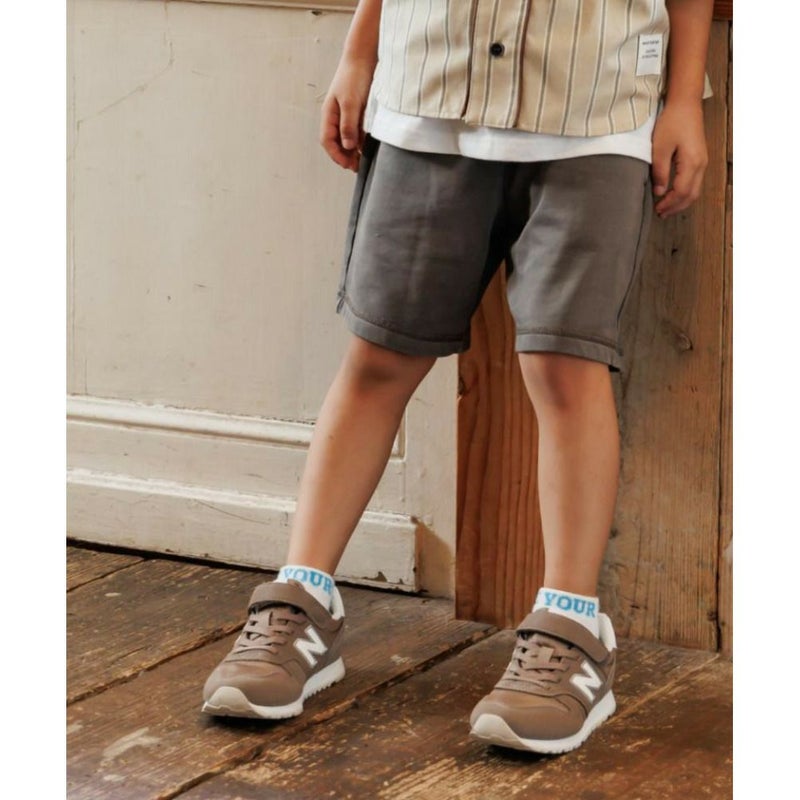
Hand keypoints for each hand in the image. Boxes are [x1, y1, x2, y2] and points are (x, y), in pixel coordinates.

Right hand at [319, 56, 375, 172]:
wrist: (364, 57)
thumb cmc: (354, 77)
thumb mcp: (351, 102)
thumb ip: (348, 125)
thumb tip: (348, 146)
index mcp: (329, 114)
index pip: (327, 141)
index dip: (336, 155)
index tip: (348, 165)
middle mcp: (335, 117)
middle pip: (336, 143)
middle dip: (345, 157)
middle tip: (357, 168)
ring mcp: (346, 115)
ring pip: (347, 139)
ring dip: (353, 151)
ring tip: (363, 162)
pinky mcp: (357, 113)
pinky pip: (356, 132)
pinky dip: (361, 142)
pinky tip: (368, 148)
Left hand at [650, 100, 708, 217]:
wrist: (685, 104)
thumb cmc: (672, 122)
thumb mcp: (659, 148)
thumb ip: (660, 171)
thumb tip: (660, 191)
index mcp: (692, 162)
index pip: (682, 192)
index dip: (669, 203)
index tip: (657, 209)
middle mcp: (701, 164)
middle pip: (691, 195)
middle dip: (676, 207)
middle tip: (661, 214)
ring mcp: (703, 161)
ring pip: (695, 190)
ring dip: (681, 201)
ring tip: (666, 208)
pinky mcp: (700, 158)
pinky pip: (695, 182)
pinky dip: (685, 192)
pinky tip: (674, 194)